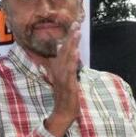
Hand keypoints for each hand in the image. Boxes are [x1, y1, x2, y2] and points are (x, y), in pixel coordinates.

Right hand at [42, 21, 82, 136]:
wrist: (63, 112)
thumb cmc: (65, 97)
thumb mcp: (65, 80)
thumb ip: (65, 69)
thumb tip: (68, 59)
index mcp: (59, 68)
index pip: (63, 50)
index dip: (69, 38)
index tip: (74, 26)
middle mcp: (59, 70)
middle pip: (65, 50)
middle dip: (71, 37)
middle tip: (76, 24)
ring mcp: (63, 76)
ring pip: (67, 58)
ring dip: (71, 45)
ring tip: (76, 33)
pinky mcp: (67, 84)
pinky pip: (70, 70)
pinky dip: (72, 61)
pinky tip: (75, 53)